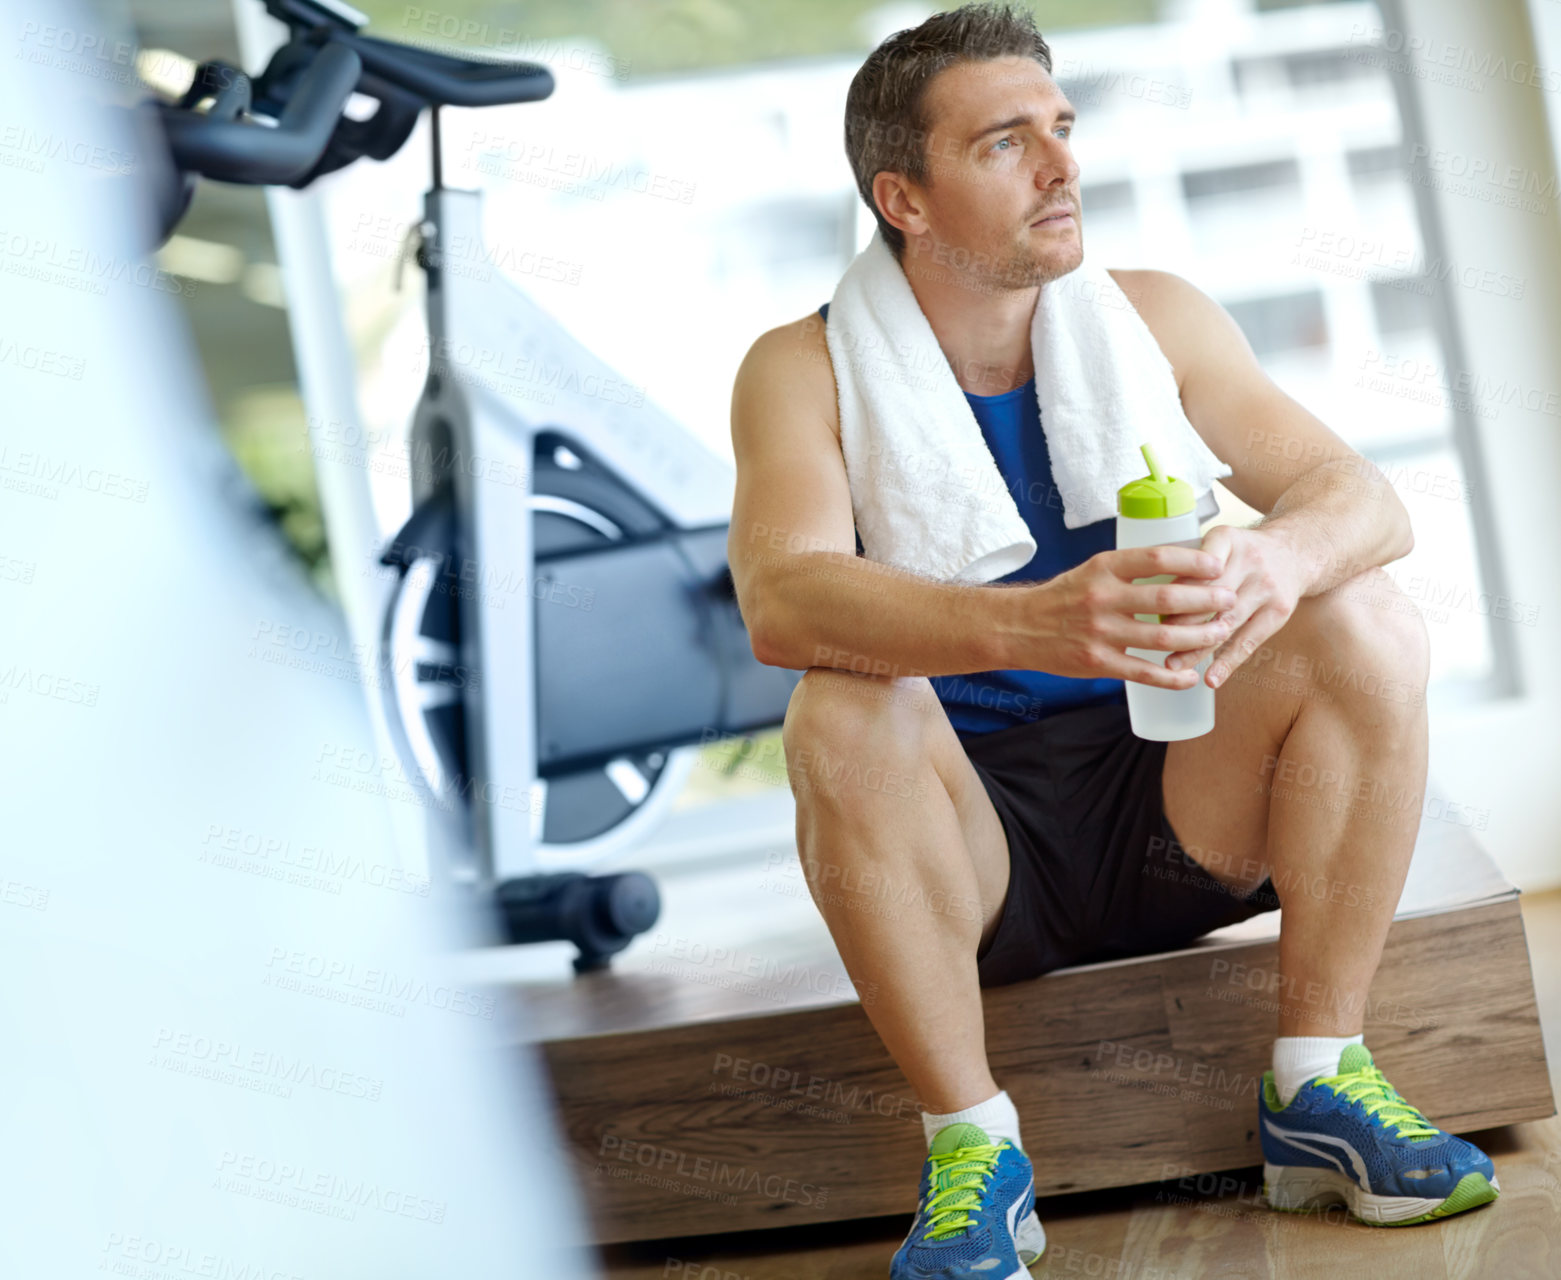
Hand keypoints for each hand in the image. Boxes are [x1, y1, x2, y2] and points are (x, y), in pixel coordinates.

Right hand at [1025, 546, 1237, 689]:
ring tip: (1220, 634)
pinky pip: (1142, 672)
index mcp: (1103, 568)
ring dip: (1197, 638)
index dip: (1191, 562)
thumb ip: (1130, 570)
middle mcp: (1102, 598)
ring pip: (1161, 638)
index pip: (1156, 558)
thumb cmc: (1064, 597)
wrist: (1019, 627)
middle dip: (1205, 601)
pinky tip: (1189, 676)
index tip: (1217, 565)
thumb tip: (1180, 565)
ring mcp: (1100, 632)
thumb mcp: (1092, 570)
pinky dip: (1170, 677)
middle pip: (1165, 599)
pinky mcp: (1097, 662)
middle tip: (1229, 600)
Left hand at [1160, 524, 1304, 687]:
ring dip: (1198, 647)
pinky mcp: (1279, 611)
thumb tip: (1147, 596)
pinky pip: (1250, 641)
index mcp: (1227, 539)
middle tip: (1152, 640)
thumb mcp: (1218, 542)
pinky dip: (1228, 662)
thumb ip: (1189, 563)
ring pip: (1227, 622)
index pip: (1196, 566)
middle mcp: (1250, 561)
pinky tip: (1212, 679)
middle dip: (1180, 621)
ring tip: (1173, 665)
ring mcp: (1267, 587)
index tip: (1151, 607)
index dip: (1175, 588)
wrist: (1295, 551)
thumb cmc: (1241, 552)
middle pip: (1210, 596)